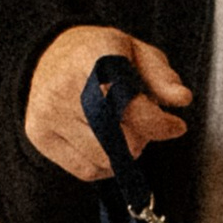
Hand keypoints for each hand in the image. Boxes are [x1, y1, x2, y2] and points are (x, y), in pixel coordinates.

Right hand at [25, 26, 191, 182]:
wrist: (47, 56)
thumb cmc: (99, 56)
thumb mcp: (135, 52)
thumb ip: (161, 76)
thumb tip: (182, 99)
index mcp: (95, 57)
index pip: (132, 105)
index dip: (160, 123)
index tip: (175, 126)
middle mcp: (65, 85)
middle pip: (121, 137)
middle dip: (142, 136)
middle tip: (139, 122)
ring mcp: (49, 112)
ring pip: (105, 158)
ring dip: (123, 152)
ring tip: (119, 129)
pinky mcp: (39, 135)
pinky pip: (86, 170)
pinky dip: (104, 164)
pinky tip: (102, 142)